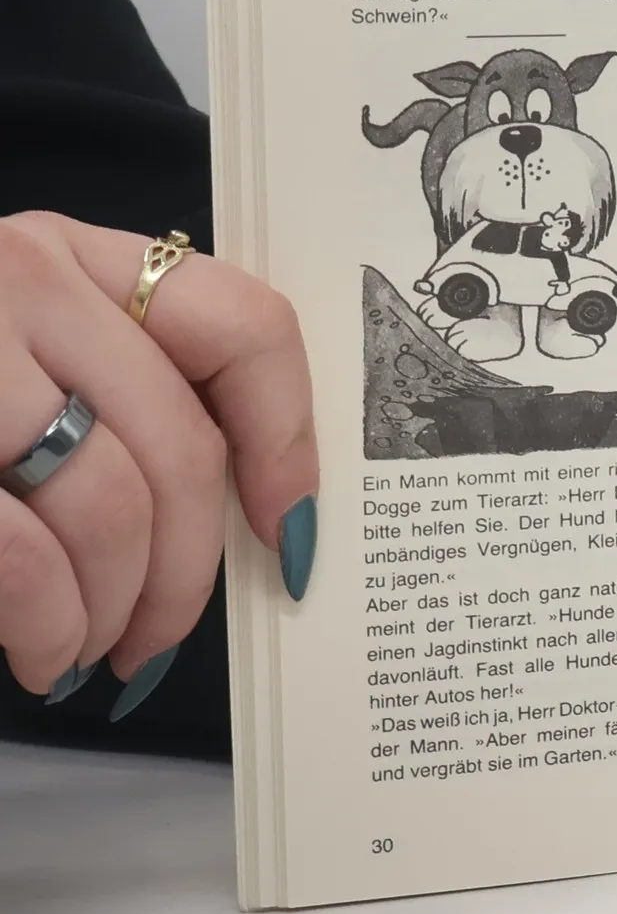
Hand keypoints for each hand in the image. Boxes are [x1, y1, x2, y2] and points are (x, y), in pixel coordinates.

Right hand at [0, 212, 317, 695]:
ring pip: (113, 506)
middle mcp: (20, 282)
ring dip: (117, 612)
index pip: (244, 327)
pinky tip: (39, 655)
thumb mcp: (16, 349)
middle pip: (184, 447)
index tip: (292, 530)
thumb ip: (118, 393)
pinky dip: (49, 626)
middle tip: (160, 640)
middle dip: (193, 572)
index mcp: (69, 258)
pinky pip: (23, 556)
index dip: (291, 441)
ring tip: (88, 654)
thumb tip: (251, 516)